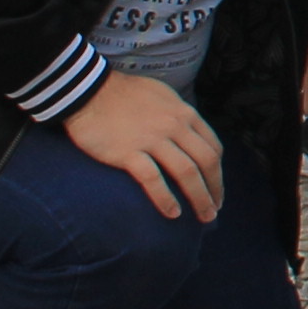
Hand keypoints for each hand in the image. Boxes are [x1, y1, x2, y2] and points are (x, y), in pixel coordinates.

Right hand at [64, 71, 223, 220]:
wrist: (89, 90)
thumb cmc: (125, 93)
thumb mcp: (163, 96)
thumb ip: (178, 116)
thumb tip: (189, 134)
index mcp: (185, 114)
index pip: (213, 147)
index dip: (218, 172)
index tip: (216, 189)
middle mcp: (175, 126)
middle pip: (206, 162)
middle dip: (214, 189)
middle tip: (214, 210)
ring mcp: (153, 139)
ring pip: (186, 172)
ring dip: (199, 198)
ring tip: (204, 218)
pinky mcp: (128, 152)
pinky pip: (153, 180)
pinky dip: (166, 198)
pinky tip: (172, 213)